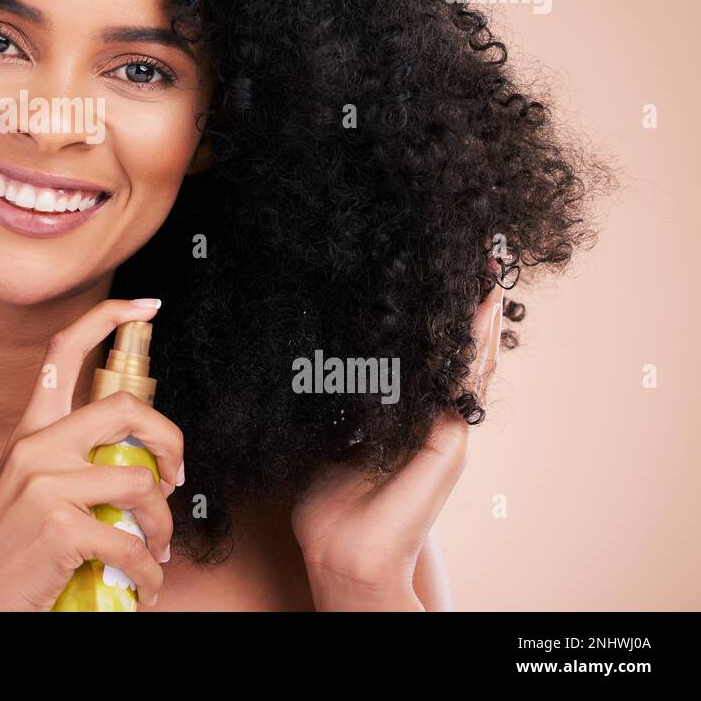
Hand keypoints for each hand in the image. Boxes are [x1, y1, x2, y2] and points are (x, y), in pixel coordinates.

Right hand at [0, 299, 183, 610]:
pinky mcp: (59, 527)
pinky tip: (144, 584)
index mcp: (28, 434)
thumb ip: (69, 467)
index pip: (64, 352)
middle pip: (124, 408)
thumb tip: (135, 468)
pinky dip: (149, 571)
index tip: (146, 306)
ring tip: (158, 549)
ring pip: (140, 482)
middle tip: (177, 475)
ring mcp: (45, 485)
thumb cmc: (3, 557)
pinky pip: (131, 542)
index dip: (107, 317)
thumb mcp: (26, 493)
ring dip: (163, 525)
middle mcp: (34, 448)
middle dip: (170, 439)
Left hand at [290, 260, 504, 609]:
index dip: (434, 317)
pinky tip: (482, 305)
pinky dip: (477, 340)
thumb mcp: (328, 432)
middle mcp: (430, 417)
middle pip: (457, 350)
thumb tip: (316, 353)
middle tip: (475, 255)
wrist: (343, 549)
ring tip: (488, 265)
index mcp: (404, 416)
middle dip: (466, 304)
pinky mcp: (452, 439)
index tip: (433, 271)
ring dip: (481, 312)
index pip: (426, 355)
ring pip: (471, 358)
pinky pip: (467, 379)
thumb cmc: (329, 501)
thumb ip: (337, 399)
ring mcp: (446, 428)